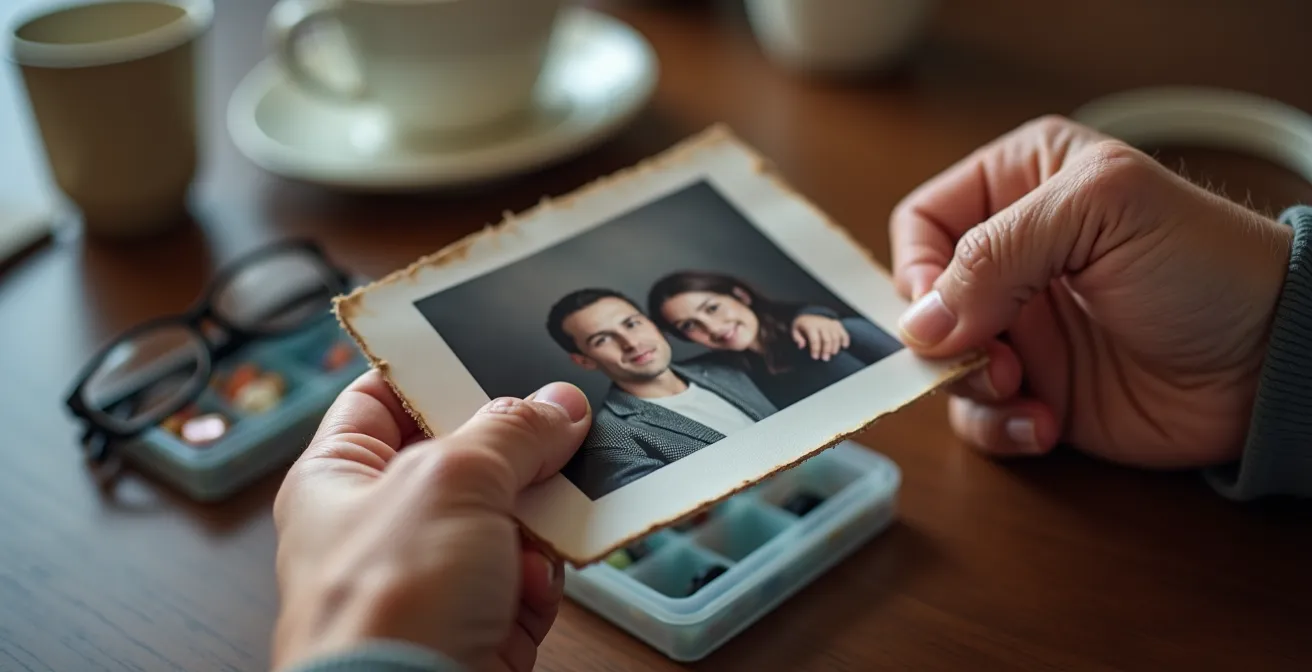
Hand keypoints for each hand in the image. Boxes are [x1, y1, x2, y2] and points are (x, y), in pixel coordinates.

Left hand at [270, 370, 591, 671]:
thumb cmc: (385, 606)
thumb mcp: (452, 480)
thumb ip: (510, 431)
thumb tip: (556, 406)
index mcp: (339, 478)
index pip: (383, 398)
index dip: (435, 371)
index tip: (494, 347)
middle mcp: (382, 524)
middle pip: (463, 457)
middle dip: (514, 445)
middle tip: (561, 417)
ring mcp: (434, 576)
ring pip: (507, 515)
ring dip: (540, 511)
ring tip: (565, 494)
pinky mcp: (478, 621)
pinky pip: (528, 574)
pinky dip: (542, 575)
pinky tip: (533, 581)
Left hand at [792, 314, 850, 360]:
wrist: (809, 315)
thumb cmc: (802, 326)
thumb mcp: (795, 330)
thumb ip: (797, 338)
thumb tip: (801, 346)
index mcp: (811, 326)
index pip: (815, 339)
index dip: (815, 349)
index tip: (815, 357)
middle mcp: (822, 324)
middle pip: (827, 339)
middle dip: (826, 350)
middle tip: (825, 359)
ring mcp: (830, 324)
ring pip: (836, 337)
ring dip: (835, 347)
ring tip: (832, 354)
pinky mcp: (836, 324)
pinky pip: (843, 332)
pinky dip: (845, 339)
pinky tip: (844, 346)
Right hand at [890, 115, 1291, 467]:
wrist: (1272, 359)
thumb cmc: (1206, 262)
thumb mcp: (1100, 210)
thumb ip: (997, 249)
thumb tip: (922, 322)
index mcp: (1020, 187)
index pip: (922, 221)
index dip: (919, 267)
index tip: (945, 308)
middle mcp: (1013, 259)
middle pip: (923, 302)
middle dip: (946, 338)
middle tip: (998, 356)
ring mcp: (1024, 328)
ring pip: (941, 364)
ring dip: (971, 387)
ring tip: (1026, 392)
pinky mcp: (1039, 390)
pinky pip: (978, 416)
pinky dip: (1000, 428)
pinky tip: (1046, 424)